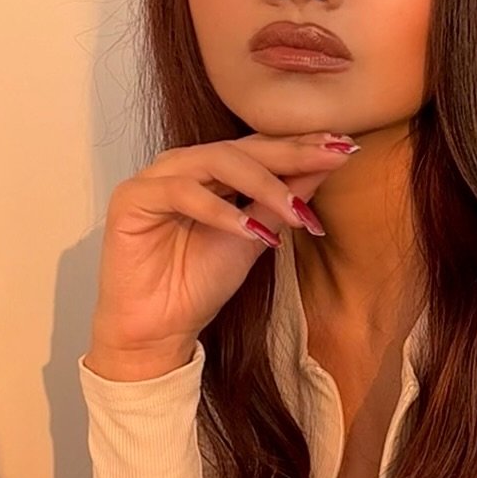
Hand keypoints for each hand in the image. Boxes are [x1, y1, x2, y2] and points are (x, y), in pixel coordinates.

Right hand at [87, 131, 359, 375]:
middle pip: (242, 149)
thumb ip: (283, 202)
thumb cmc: (200, 284)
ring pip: (215, 162)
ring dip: (262, 185)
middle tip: (333, 157)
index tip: (345, 148)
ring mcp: (155, 178)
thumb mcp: (256, 239)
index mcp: (209, 170)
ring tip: (295, 211)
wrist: (159, 330)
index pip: (259, 149)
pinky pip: (182, 193)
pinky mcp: (131, 198)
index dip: (301, 147)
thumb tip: (326, 166)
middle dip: (291, 154)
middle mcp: (182, 166)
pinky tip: (251, 232)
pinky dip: (220, 212)